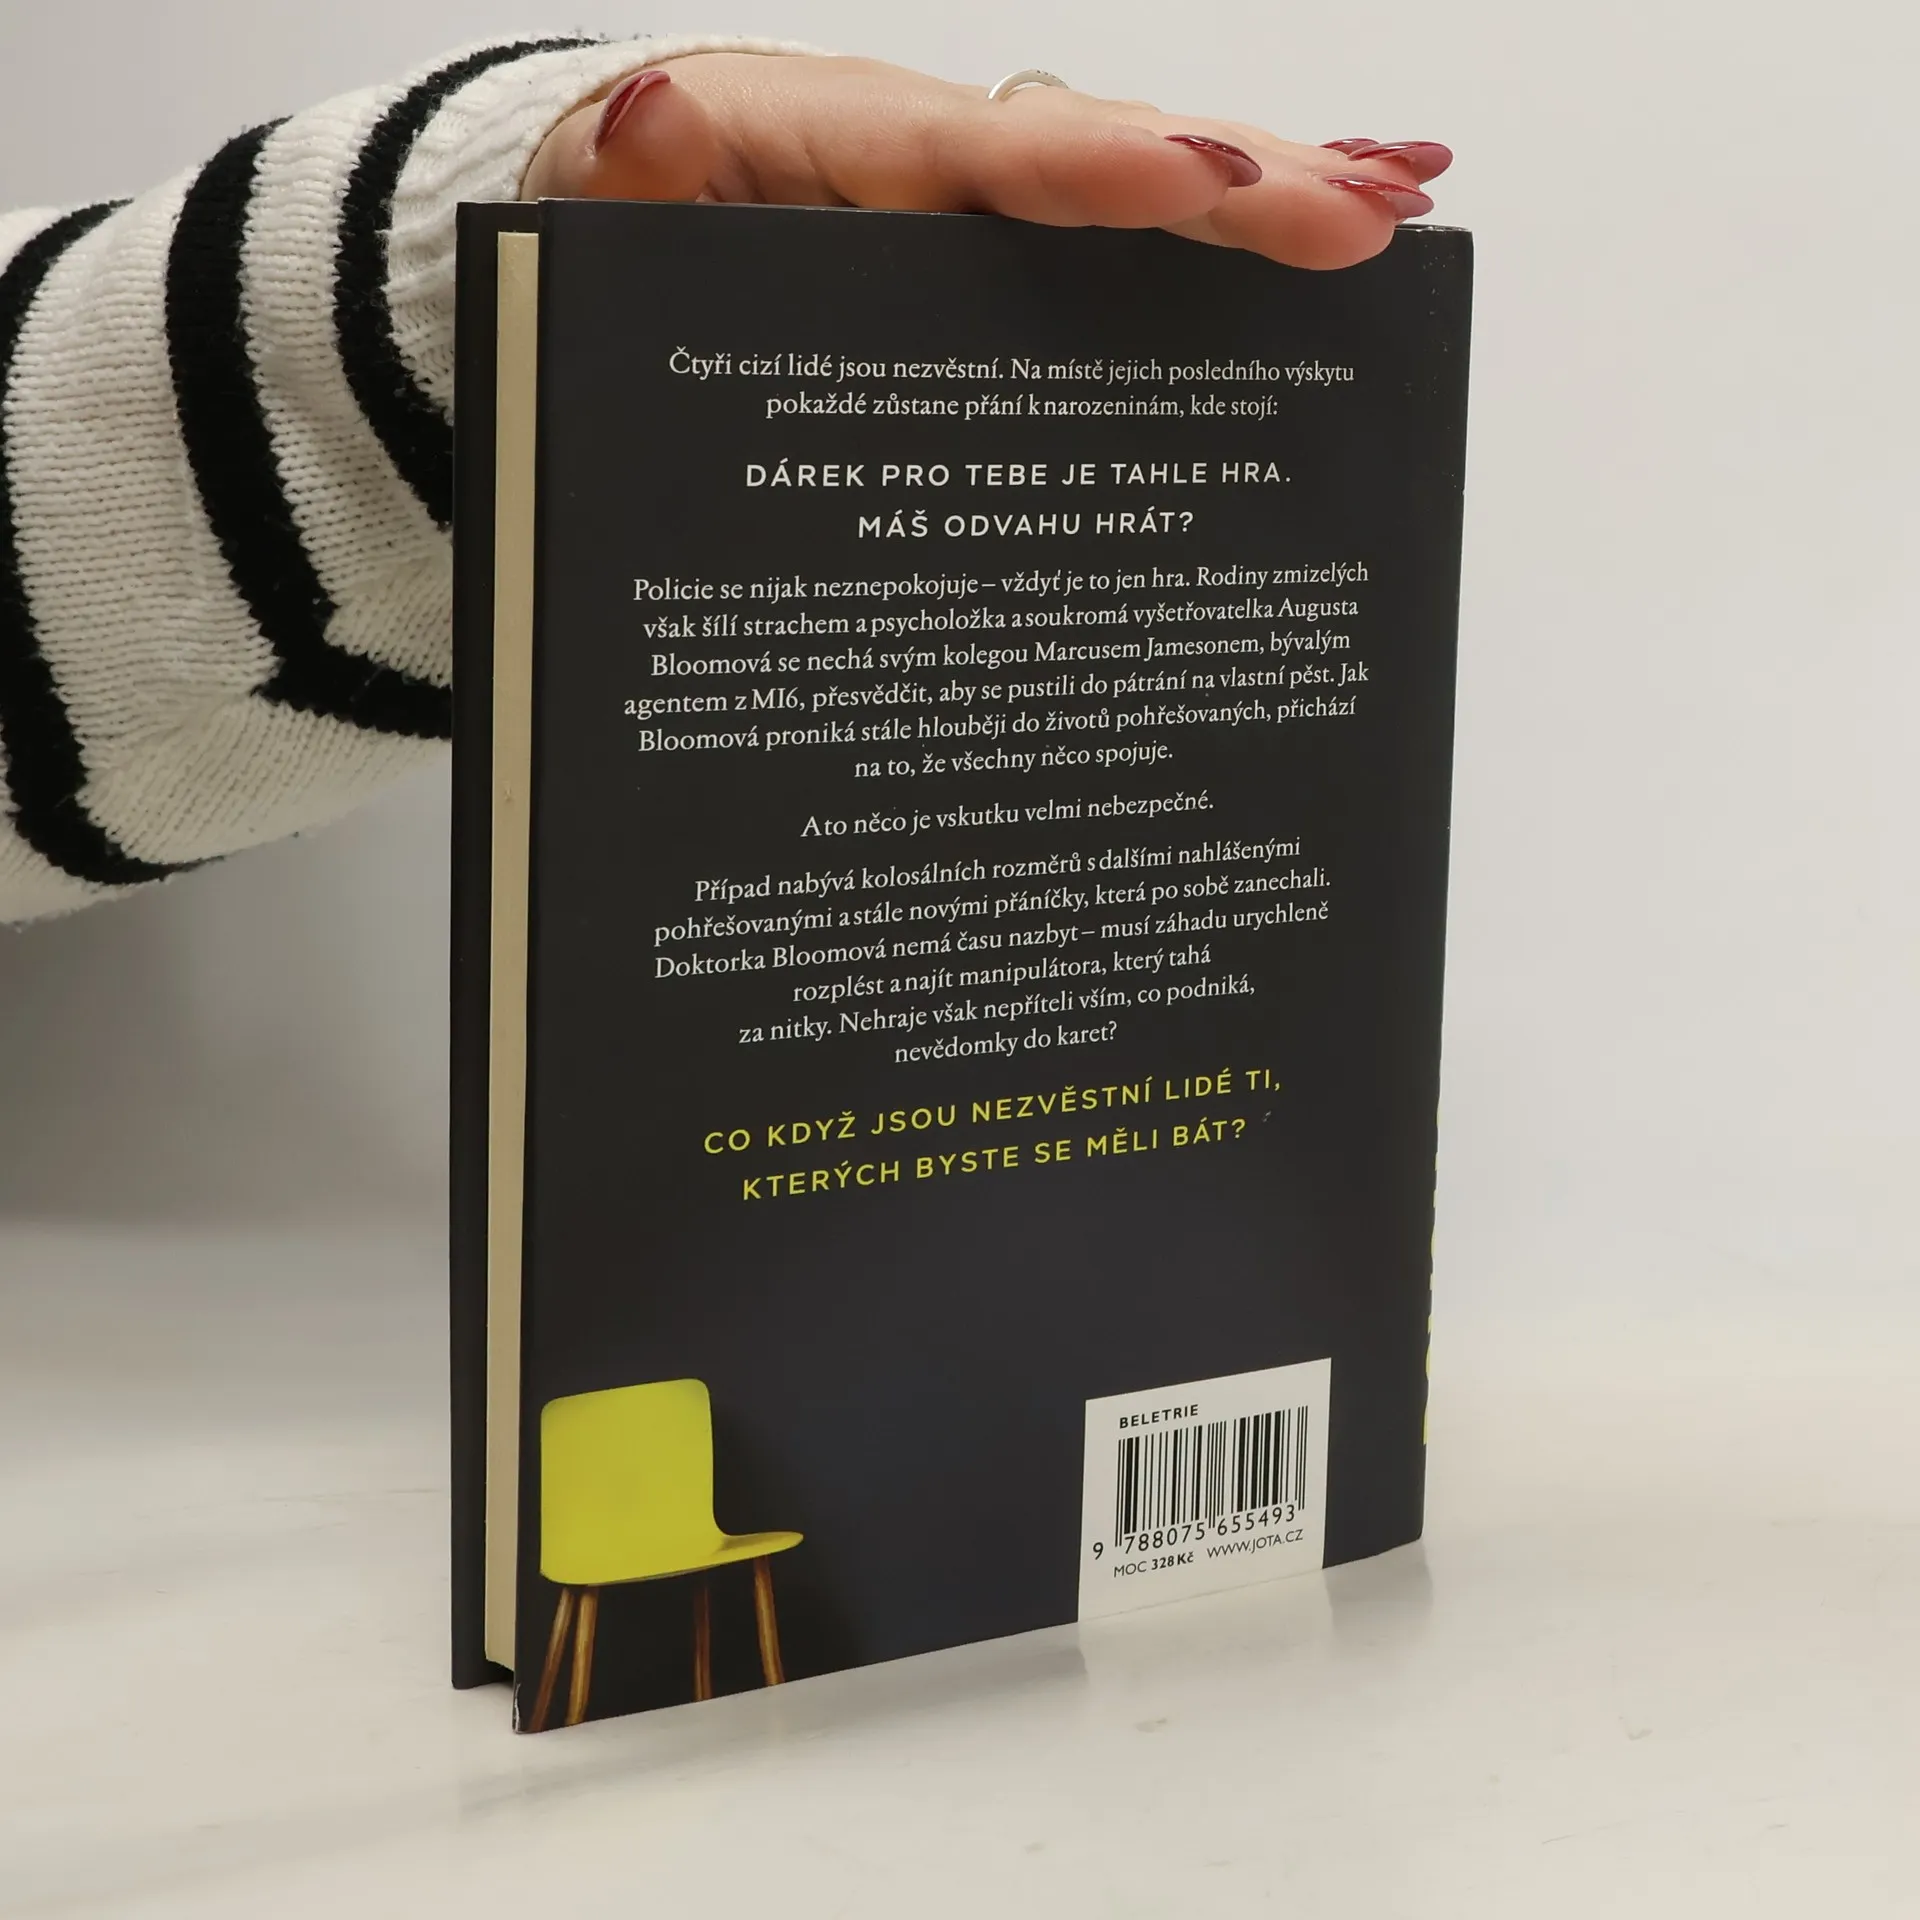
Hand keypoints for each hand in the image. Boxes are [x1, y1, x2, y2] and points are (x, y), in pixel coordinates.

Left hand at [521, 54, 1448, 270]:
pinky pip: (1113, 213)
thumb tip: (660, 115)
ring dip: (1262, 185)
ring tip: (1387, 200)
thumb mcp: (602, 198)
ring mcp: (977, 184)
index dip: (1109, 169)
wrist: (627, 200)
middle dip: (1239, 178)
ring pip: (1132, 171)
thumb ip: (641, 176)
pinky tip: (1309, 219)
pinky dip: (1213, 210)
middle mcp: (936, 148)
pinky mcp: (994, 221)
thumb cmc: (626, 210)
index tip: (1210, 177)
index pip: (994, 157)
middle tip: (1367, 210)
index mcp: (848, 141)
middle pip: (1105, 151)